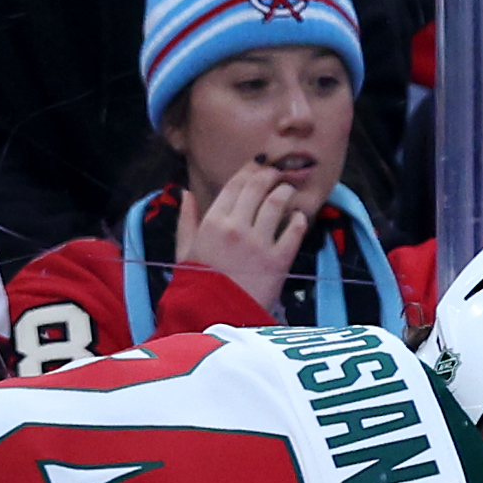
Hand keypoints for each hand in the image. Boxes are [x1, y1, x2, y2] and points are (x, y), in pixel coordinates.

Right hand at [183, 158, 311, 315]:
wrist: (213, 318)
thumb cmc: (196, 286)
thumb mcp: (184, 251)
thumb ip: (186, 220)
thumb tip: (185, 193)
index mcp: (213, 222)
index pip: (235, 184)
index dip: (250, 169)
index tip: (259, 163)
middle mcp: (236, 227)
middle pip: (258, 187)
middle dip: (270, 175)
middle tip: (278, 173)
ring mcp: (259, 244)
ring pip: (277, 203)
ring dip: (286, 192)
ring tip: (289, 191)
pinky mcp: (278, 262)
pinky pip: (294, 232)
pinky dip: (299, 220)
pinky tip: (299, 218)